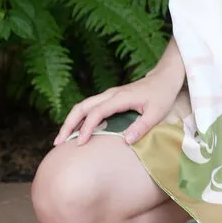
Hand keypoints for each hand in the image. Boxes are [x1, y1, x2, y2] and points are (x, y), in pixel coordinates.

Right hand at [53, 71, 182, 147]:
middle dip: (68, 124)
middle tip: (58, 143)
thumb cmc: (162, 95)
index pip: (96, 113)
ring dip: (70, 121)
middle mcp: (110, 94)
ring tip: (61, 140)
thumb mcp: (157, 113)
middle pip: (82, 107)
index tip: (80, 144)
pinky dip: (79, 118)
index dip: (86, 128)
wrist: (163, 78)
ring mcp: (108, 95)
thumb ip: (142, 127)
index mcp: (120, 98)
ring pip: (82, 106)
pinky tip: (75, 132)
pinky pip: (89, 107)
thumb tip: (126, 141)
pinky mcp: (109, 98)